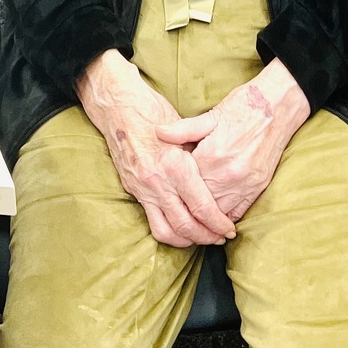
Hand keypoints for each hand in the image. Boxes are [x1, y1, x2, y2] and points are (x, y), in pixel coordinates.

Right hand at [77, 49, 235, 248]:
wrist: (118, 106)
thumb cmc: (153, 110)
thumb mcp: (184, 129)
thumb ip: (198, 157)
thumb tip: (216, 180)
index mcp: (175, 165)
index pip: (202, 206)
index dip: (218, 223)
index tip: (229, 228)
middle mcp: (158, 182)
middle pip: (186, 225)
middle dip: (207, 236)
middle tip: (221, 238)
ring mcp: (143, 189)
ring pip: (167, 231)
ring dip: (187, 240)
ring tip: (202, 238)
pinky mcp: (134, 191)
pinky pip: (151, 222)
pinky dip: (168, 232)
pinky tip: (180, 231)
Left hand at [156, 60, 310, 221]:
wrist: (277, 105)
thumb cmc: (242, 106)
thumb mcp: (211, 115)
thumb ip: (183, 129)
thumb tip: (157, 132)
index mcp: (212, 155)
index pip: (185, 182)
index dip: (175, 186)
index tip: (168, 188)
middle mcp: (228, 174)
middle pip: (199, 201)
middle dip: (187, 205)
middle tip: (175, 209)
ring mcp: (245, 183)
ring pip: (217, 213)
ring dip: (205, 218)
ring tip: (192, 219)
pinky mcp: (258, 187)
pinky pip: (238, 213)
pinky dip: (225, 218)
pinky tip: (215, 218)